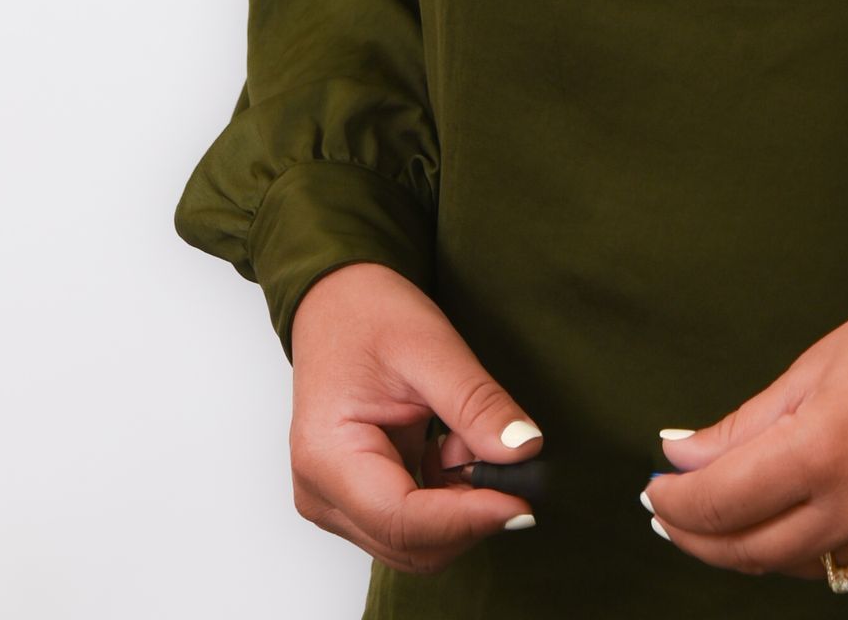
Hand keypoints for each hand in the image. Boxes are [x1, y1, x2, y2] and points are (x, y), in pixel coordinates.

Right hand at [286, 261, 545, 573]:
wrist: (336, 303)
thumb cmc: (368, 315)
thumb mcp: (431, 347)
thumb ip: (476, 403)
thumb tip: (525, 450)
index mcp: (327, 457)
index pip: (403, 519)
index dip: (468, 518)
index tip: (523, 499)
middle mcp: (322, 495)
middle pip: (411, 543)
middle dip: (471, 514)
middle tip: (514, 467)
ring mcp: (337, 503)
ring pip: (416, 541)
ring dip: (460, 503)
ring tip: (469, 438)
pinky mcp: (357, 500)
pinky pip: (413, 523)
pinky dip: (448, 497)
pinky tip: (452, 447)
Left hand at [642, 264, 847, 577]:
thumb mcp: (820, 361)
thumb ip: (747, 421)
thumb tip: (680, 454)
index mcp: (825, 449)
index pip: (722, 503)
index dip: (675, 502)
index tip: (653, 487)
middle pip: (750, 552)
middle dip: (699, 537)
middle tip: (670, 515)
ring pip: (797, 563)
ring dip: (751, 545)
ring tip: (723, 514)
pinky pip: (847, 556)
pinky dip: (810, 540)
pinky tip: (796, 510)